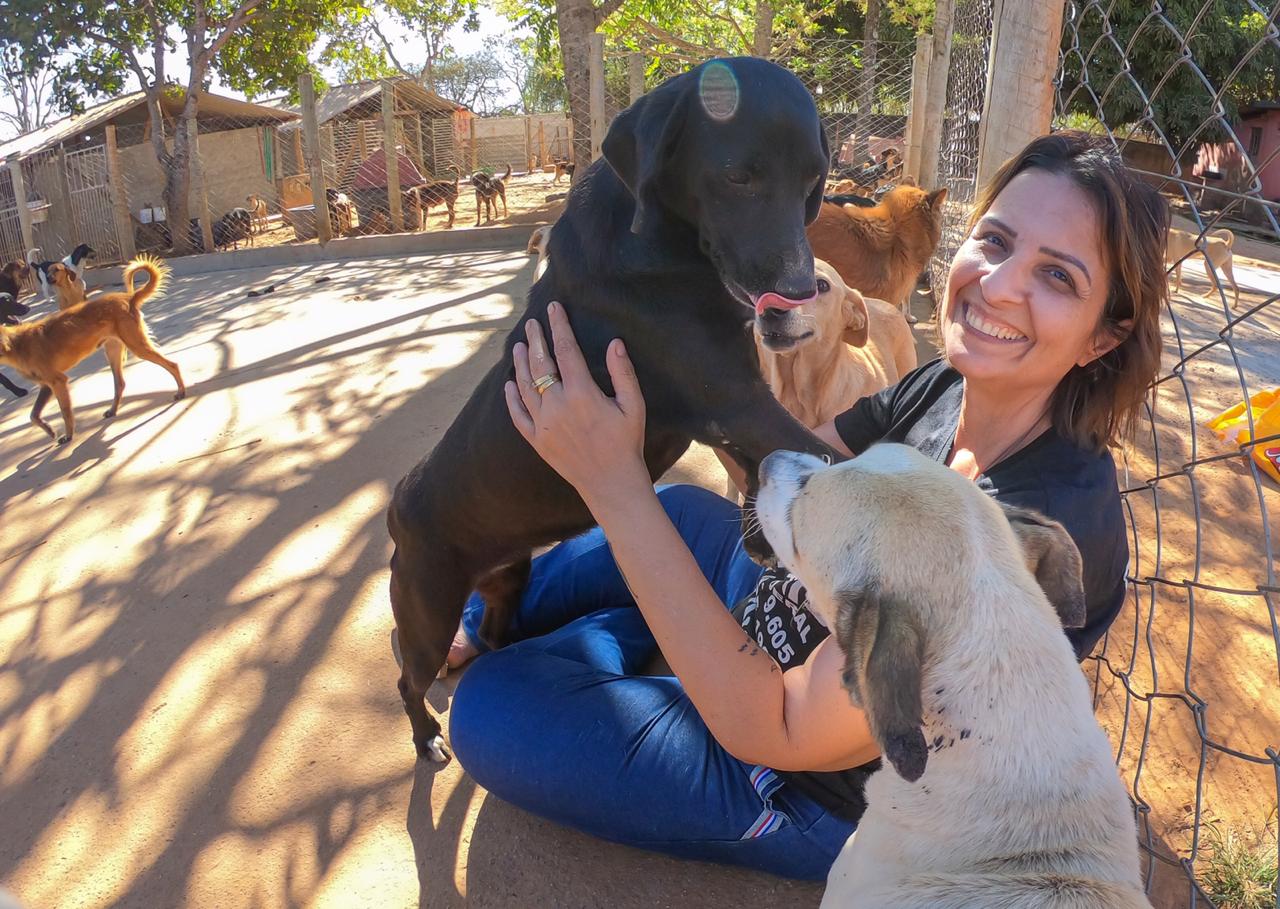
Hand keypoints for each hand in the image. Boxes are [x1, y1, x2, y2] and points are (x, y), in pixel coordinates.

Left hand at [506, 300, 650, 508]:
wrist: (611, 483)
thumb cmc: (627, 443)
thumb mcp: (634, 406)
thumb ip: (623, 373)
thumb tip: (615, 343)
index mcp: (582, 393)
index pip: (565, 349)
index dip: (558, 325)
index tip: (552, 308)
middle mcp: (557, 406)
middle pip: (540, 363)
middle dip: (535, 339)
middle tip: (531, 324)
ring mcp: (543, 424)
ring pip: (525, 386)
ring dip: (520, 364)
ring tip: (518, 347)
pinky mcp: (537, 441)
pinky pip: (518, 416)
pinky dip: (512, 399)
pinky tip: (509, 385)